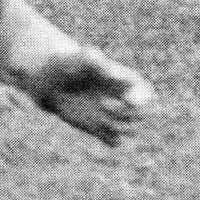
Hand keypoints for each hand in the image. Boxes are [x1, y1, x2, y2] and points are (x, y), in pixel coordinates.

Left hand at [27, 46, 154, 146]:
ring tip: (101, 120)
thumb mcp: (81, 58)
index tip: (126, 99)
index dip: (142, 99)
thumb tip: (113, 75)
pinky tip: (97, 130)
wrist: (52, 82)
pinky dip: (111, 140)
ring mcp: (111, 116)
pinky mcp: (99, 129)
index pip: (146, 92)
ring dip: (121, 128)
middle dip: (131, 114)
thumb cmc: (70, 63)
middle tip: (106, 108)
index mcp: (124, 81)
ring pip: (133, 129)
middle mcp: (121, 100)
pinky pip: (115, 142)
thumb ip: (96, 60)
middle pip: (145, 113)